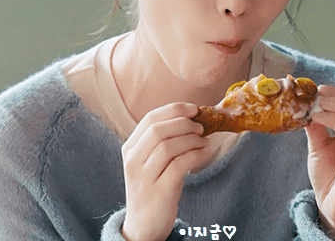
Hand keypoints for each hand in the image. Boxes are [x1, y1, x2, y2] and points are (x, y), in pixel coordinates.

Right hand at [121, 103, 211, 240]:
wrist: (143, 226)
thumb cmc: (153, 187)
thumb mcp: (150, 161)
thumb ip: (163, 140)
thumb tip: (192, 118)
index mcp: (129, 148)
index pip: (150, 118)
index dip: (174, 109)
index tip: (194, 109)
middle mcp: (132, 160)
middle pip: (158, 130)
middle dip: (184, 124)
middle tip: (201, 127)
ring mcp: (143, 177)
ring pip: (168, 146)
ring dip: (192, 140)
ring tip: (205, 142)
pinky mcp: (159, 192)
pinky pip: (179, 165)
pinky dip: (196, 155)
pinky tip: (205, 153)